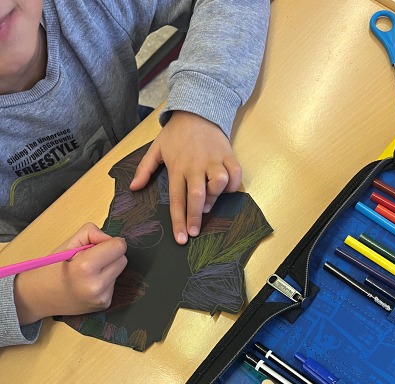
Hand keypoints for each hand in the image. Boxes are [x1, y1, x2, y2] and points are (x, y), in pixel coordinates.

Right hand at [14, 223, 126, 324]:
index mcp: (86, 267)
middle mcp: (96, 285)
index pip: (119, 247)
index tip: (98, 244)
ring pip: (119, 272)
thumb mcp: (67, 244)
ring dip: (108, 268)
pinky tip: (88, 283)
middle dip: (110, 255)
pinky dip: (105, 281)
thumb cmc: (51, 268)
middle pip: (123, 259)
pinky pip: (113, 284)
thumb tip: (110, 238)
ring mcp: (101, 298)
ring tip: (87, 273)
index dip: (110, 242)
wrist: (38, 297)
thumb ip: (90, 233)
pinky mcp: (104, 305)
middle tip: (91, 258)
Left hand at [130, 111, 241, 243]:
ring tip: (209, 204)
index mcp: (177, 166)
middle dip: (196, 217)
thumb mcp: (156, 148)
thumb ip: (145, 169)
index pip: (177, 199)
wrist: (197, 109)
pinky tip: (227, 190)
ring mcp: (214, 160)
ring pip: (219, 183)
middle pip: (197, 196)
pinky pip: (236, 174)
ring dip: (215, 198)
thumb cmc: (176, 133)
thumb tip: (134, 187)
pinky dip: (234, 186)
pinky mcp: (228, 155)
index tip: (181, 238)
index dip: (178, 220)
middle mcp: (196, 165)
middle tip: (194, 233)